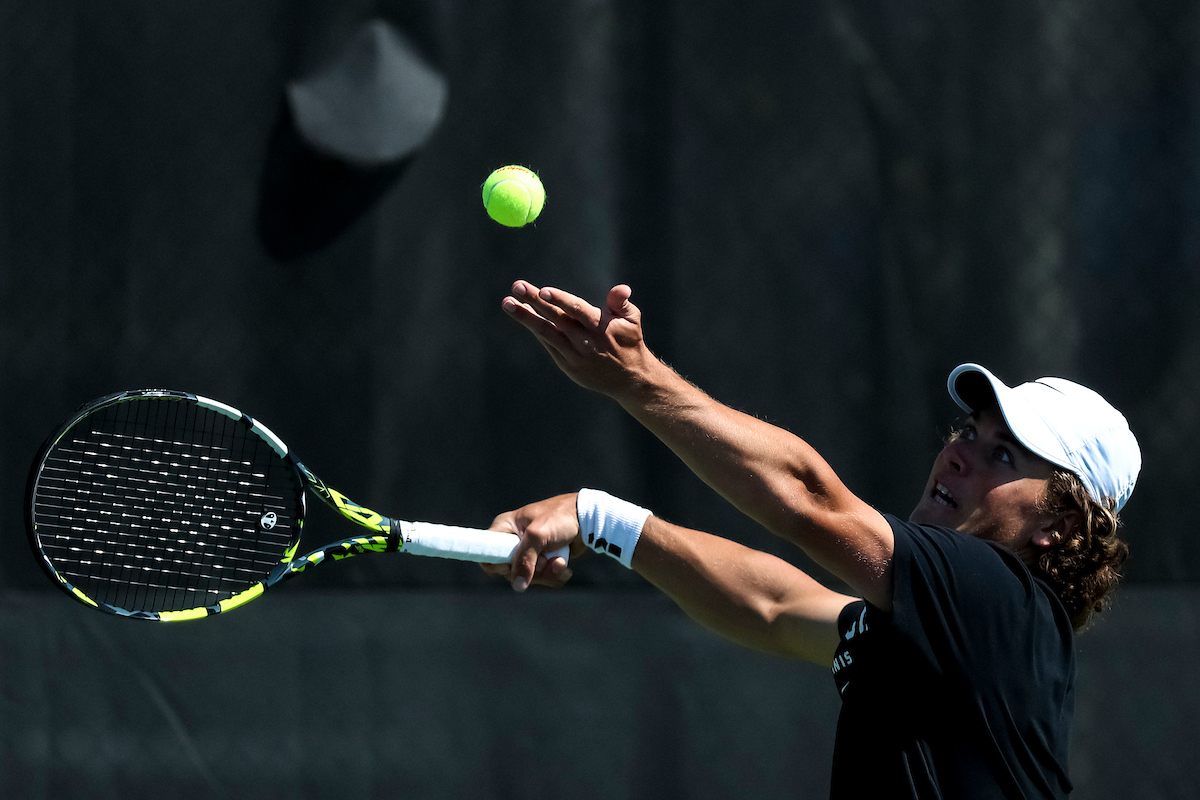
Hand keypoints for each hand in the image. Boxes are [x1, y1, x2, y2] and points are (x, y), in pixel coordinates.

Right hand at [483, 493, 587, 591]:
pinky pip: (543, 579)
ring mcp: (529, 552)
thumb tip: (518, 585)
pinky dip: (555, 574)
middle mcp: (513, 542)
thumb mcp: (538, 536)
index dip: (498, 565)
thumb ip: (524, 560)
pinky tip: (564, 563)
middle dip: (532, 570)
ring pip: (529, 578)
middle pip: (510, 572)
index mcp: (504, 529)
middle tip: (545, 559)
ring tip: (560, 560)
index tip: (514, 565)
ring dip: (547, 573)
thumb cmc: (559, 518)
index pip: (486, 555)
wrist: (587, 520)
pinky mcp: (543, 561)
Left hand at [501, 281, 653, 397]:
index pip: (577, 311)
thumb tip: (622, 288)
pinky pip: (548, 344)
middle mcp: (584, 342)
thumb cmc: (629, 341)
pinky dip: (536, 329)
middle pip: (556, 319)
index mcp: (600, 327)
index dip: (560, 300)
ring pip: (546, 333)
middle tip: (517, 286)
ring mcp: (574, 355)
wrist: (629, 379)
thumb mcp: (631, 320)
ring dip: (526, 317)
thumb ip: (621, 302)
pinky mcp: (567, 365)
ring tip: (507, 303)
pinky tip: (523, 314)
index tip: (543, 291)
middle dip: (534, 302)